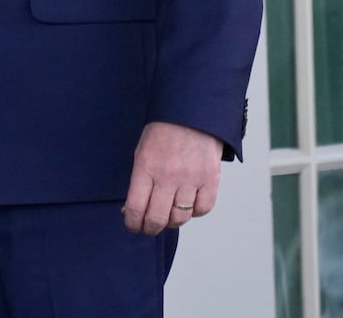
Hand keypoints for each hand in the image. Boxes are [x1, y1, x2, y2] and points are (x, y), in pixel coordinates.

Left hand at [122, 120, 221, 234]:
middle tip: (148, 227)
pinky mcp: (211, 180)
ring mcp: (191, 179)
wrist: (191, 115)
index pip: (136, 208)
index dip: (132, 223)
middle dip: (150, 228)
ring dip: (172, 221)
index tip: (132, 226)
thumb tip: (132, 210)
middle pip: (158, 219)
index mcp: (146, 168)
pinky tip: (188, 205)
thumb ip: (138, 182)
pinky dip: (195, 212)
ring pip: (181, 218)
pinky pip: (203, 209)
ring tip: (168, 215)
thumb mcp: (141, 153)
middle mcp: (168, 176)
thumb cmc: (162, 133)